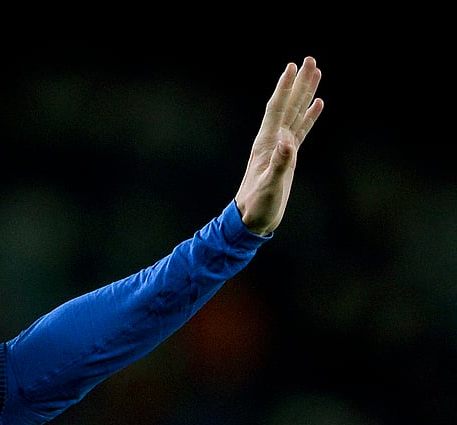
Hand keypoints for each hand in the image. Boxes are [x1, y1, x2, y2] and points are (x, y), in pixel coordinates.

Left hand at [234, 57, 323, 235]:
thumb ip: (279, 164)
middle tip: (310, 59)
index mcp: (266, 143)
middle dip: (299, 82)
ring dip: (305, 94)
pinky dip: (309, 116)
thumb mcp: (269, 186)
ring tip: (316, 73)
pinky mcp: (287, 156)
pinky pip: (301, 130)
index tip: (293, 66)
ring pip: (295, 113)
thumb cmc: (257, 205)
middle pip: (288, 104)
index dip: (284, 87)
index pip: (277, 108)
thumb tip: (288, 142)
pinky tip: (318, 104)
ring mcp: (280, 147)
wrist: (251, 220)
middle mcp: (272, 140)